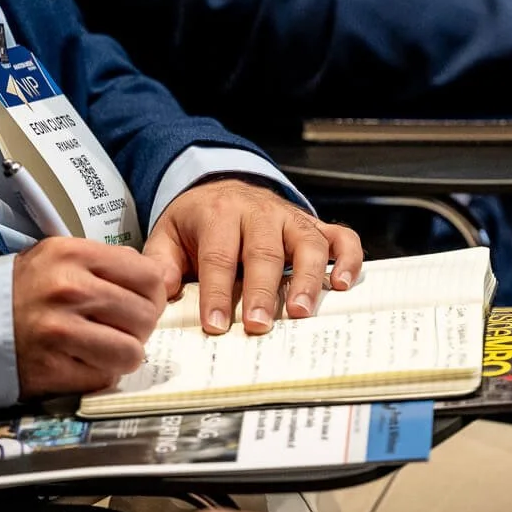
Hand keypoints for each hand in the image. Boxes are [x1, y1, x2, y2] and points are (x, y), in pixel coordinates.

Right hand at [12, 236, 169, 399]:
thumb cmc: (26, 287)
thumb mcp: (62, 254)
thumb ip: (108, 261)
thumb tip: (155, 279)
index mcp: (74, 255)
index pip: (149, 276)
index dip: (154, 293)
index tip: (143, 300)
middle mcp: (68, 291)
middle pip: (145, 316)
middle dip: (142, 326)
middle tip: (126, 327)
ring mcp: (59, 332)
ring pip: (131, 352)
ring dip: (125, 353)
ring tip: (109, 346)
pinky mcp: (51, 369)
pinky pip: (103, 377)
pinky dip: (100, 373)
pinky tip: (84, 361)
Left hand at [144, 179, 364, 335]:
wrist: (222, 186)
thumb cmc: (198, 221)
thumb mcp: (169, 234)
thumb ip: (163, 262)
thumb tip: (163, 291)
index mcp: (220, 214)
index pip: (218, 255)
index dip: (217, 292)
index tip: (215, 324)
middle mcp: (260, 212)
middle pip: (264, 251)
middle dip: (262, 290)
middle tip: (259, 325)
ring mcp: (291, 218)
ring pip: (307, 243)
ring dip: (307, 278)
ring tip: (301, 312)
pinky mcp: (314, 226)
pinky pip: (341, 237)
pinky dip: (348, 259)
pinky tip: (342, 285)